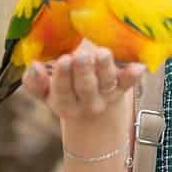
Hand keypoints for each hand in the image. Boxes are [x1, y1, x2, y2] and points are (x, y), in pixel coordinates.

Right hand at [22, 42, 145, 122]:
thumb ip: (35, 82)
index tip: (63, 60)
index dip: (62, 76)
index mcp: (64, 102)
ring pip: (106, 82)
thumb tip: (32, 67)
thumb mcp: (47, 94)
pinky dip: (133, 76)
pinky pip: (129, 83)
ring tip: (102, 53)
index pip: (62, 90)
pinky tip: (139, 67)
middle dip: (83, 71)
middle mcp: (87, 102)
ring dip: (105, 68)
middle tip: (81, 55)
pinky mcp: (123, 89)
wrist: (95, 118)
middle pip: (86, 86)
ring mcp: (106, 96)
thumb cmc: (66, 94)